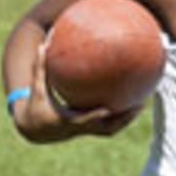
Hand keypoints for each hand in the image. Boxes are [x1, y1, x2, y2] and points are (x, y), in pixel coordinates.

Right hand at [12, 42, 140, 141]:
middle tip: (140, 103)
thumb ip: (40, 68)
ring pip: (111, 130)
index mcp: (68, 120)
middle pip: (107, 129)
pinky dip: (119, 117)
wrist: (34, 130)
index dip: (98, 116)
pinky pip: (108, 125)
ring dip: (127, 119)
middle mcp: (80, 129)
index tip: (111, 107)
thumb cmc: (36, 105)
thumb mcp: (36, 87)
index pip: (86, 120)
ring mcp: (86, 132)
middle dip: (125, 118)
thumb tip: (44, 44)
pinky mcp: (88, 131)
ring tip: (141, 103)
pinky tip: (127, 102)